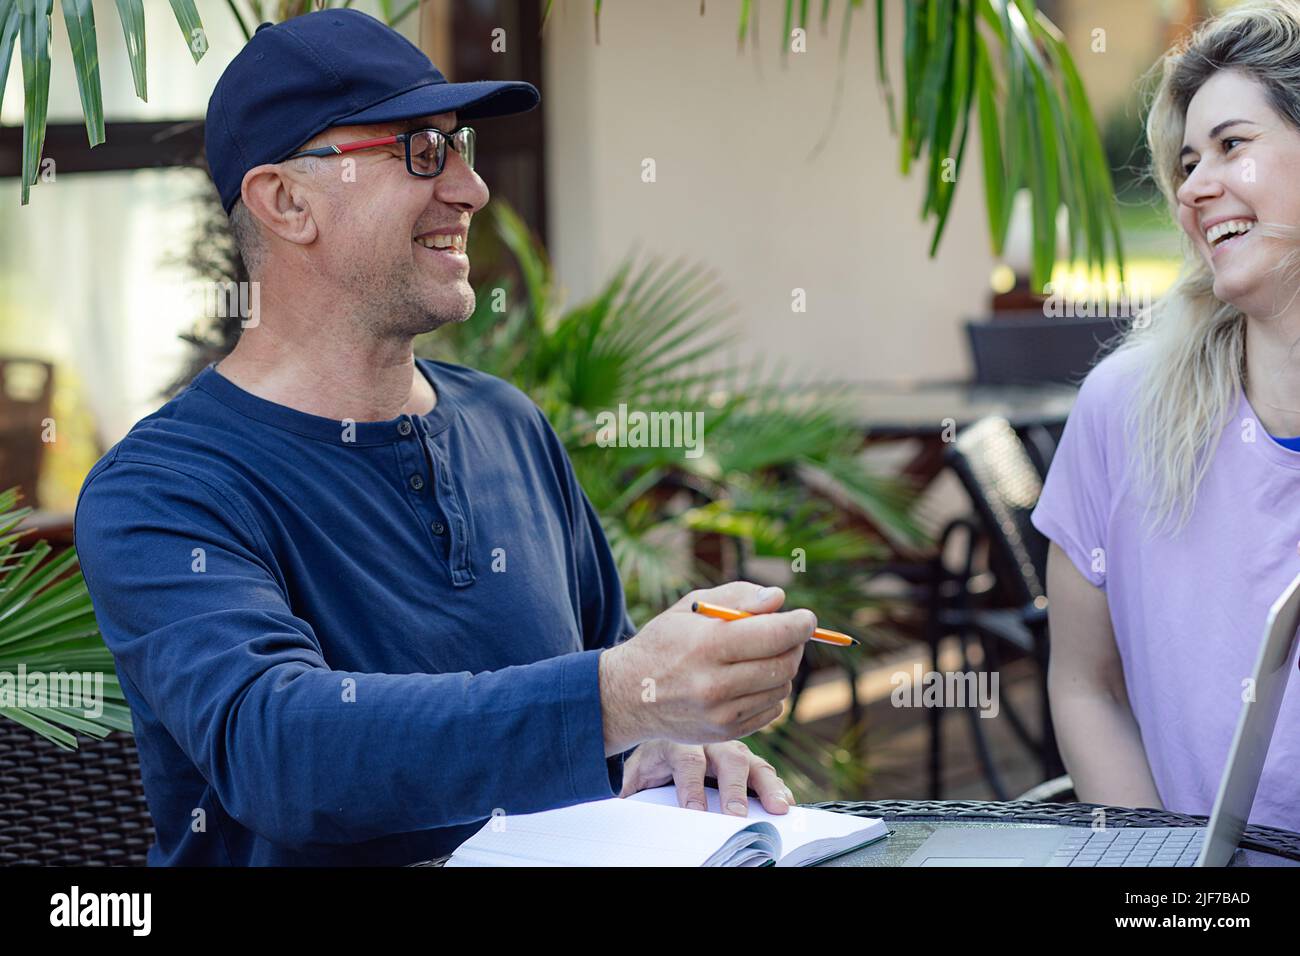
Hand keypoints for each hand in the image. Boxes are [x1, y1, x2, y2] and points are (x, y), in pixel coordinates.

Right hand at [598, 581, 814, 752]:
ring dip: (781, 668)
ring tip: (758, 656)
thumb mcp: (691, 607)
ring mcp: (722, 713)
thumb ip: (738, 597)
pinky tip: (748, 680)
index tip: (806, 617)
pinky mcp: (726, 732)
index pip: (774, 635)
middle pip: (784, 663)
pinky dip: (770, 692)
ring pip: (781, 687)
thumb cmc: (664, 642)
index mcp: (707, 645)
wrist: (629, 695)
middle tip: (786, 634)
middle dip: (794, 644)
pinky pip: (772, 710)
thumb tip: (778, 599)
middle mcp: (715, 683)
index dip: (800, 624)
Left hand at [619, 738, 795, 815]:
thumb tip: (615, 802)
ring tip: (778, 808)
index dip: (690, 786)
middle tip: (736, 814)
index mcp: (678, 742)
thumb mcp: (635, 772)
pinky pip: (765, 772)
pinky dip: (778, 787)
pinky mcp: (747, 762)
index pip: (686, 760)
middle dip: (732, 788)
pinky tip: (786, 803)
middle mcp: (709, 741)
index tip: (694, 811)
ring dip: (767, 786)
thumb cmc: (653, 761)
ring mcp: (731, 750)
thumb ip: (629, 786)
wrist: (664, 739)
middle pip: (726, 758)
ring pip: (752, 763)